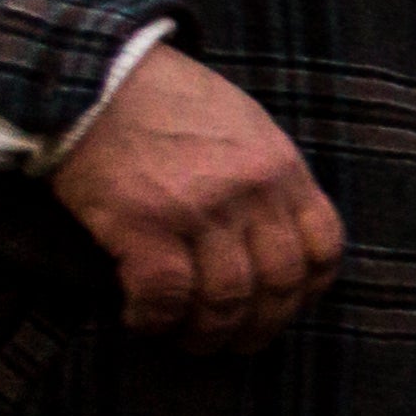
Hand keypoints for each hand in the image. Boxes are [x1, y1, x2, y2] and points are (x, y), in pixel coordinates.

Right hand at [48, 49, 346, 352]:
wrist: (91, 74)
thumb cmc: (163, 100)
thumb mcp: (243, 124)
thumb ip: (267, 175)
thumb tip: (275, 233)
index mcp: (282, 167)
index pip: (324, 248)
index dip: (307, 291)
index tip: (282, 307)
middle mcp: (251, 192)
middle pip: (279, 284)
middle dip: (258, 326)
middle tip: (231, 341)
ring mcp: (200, 210)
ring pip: (225, 300)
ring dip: (206, 333)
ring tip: (186, 338)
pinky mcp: (143, 224)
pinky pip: (165, 296)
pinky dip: (156, 320)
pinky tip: (142, 320)